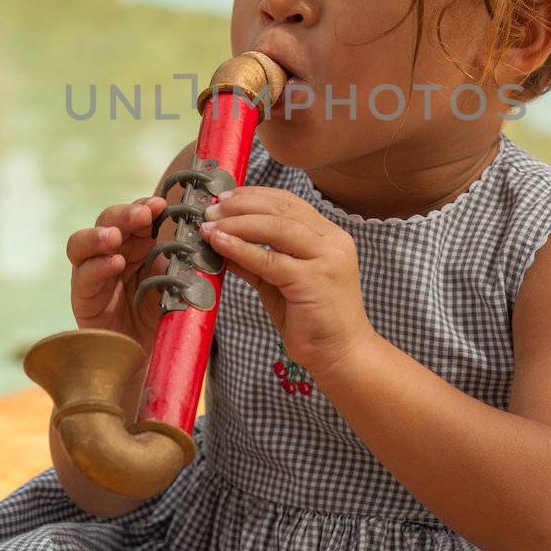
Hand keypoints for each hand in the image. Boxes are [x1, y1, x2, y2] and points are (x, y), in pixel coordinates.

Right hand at [65, 196, 168, 350]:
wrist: (152, 354)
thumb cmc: (164, 313)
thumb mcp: (177, 280)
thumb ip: (182, 258)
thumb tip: (201, 232)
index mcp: (138, 244)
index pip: (136, 217)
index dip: (146, 207)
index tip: (161, 204)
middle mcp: (112, 252)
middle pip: (108, 221)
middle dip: (125, 214)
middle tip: (144, 214)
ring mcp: (93, 272)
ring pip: (82, 243)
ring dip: (99, 235)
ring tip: (115, 236)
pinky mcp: (83, 296)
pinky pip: (83, 276)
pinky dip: (97, 266)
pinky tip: (113, 263)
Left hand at [198, 186, 375, 380]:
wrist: (341, 354)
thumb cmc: (311, 319)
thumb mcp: (279, 282)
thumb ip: (255, 260)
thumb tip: (220, 241)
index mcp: (329, 236)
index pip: (289, 203)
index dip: (254, 195)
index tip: (224, 197)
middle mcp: (333, 241)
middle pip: (281, 209)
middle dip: (241, 205)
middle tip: (210, 209)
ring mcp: (327, 259)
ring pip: (276, 228)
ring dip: (237, 223)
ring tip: (209, 225)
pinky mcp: (315, 280)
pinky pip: (271, 260)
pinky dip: (242, 248)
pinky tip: (221, 244)